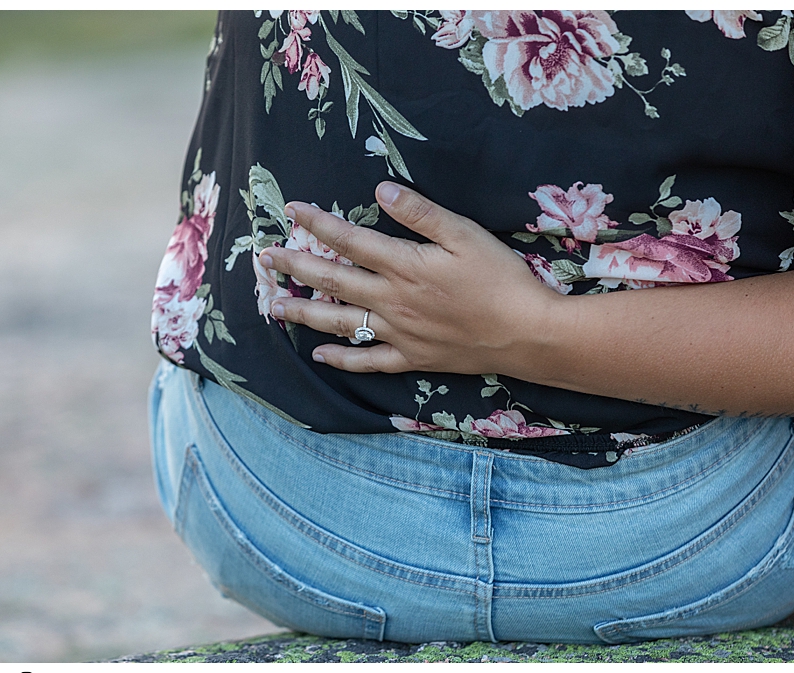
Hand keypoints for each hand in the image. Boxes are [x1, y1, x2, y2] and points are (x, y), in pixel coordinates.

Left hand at [258, 182, 566, 374]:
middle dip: (296, 266)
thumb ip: (421, 213)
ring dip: (305, 313)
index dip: (317, 223)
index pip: (349, 240)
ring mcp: (399, 334)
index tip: (292, 211)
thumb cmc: (500, 278)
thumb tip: (380, 190)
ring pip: (341, 323)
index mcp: (404, 266)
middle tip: (266, 257)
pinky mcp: (412, 358)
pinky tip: (321, 355)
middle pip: (333, 280)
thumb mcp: (466, 235)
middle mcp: (392, 301)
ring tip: (276, 307)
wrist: (526, 333)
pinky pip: (369, 361)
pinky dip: (342, 359)